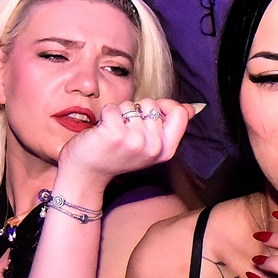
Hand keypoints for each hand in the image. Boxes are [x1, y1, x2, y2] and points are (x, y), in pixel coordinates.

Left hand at [58, 98, 194, 187]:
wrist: (87, 173)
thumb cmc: (116, 154)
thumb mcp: (149, 143)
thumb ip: (169, 125)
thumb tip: (191, 108)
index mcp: (166, 150)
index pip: (179, 113)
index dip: (164, 106)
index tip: (148, 115)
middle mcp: (153, 147)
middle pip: (152, 105)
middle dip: (136, 110)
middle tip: (125, 130)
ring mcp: (135, 141)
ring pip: (131, 105)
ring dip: (119, 113)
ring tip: (114, 131)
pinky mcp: (115, 134)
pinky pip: (114, 108)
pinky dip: (106, 114)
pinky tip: (102, 131)